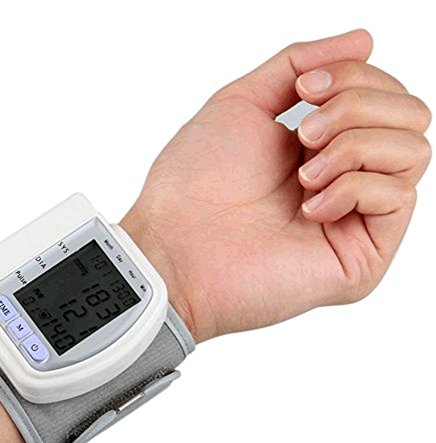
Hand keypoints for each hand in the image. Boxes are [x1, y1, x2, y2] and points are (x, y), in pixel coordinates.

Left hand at [121, 29, 431, 341]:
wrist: (175, 246)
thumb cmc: (195, 182)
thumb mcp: (244, 101)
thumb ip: (300, 64)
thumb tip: (366, 40)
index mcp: (319, 144)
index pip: (382, 93)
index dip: (354, 75)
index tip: (304, 89)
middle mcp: (343, 178)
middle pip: (409, 115)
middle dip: (357, 105)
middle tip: (305, 134)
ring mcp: (354, 218)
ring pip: (413, 150)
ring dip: (354, 146)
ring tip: (303, 174)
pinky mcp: (362, 256)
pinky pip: (398, 196)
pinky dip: (352, 188)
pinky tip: (309, 208)